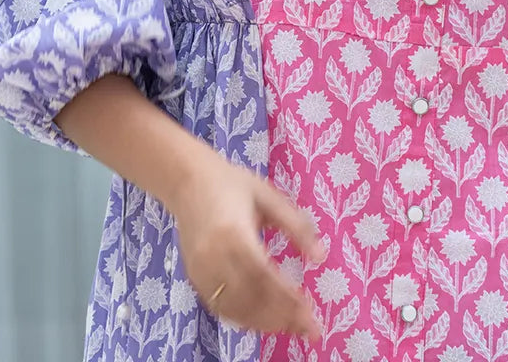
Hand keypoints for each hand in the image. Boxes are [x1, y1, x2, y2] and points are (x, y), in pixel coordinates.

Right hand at [171, 146, 323, 338]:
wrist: (186, 180)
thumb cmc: (231, 183)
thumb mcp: (268, 196)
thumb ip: (296, 226)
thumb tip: (321, 256)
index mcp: (234, 233)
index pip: (264, 276)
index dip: (286, 298)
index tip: (311, 312)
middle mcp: (214, 257)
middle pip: (250, 298)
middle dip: (281, 317)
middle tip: (309, 329)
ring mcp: (201, 270)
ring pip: (234, 308)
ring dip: (264, 323)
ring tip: (291, 328)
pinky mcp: (194, 277)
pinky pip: (219, 307)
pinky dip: (243, 318)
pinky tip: (263, 321)